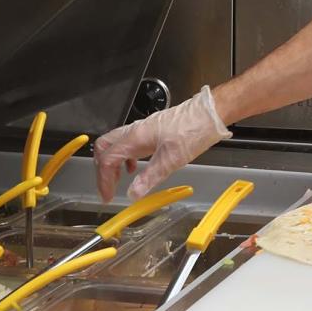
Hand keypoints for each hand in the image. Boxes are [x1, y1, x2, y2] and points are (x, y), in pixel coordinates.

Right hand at [93, 86, 230, 201]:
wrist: (209, 114)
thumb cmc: (193, 130)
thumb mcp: (171, 160)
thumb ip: (149, 177)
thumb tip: (133, 194)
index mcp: (135, 137)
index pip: (107, 160)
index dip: (104, 180)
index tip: (107, 196)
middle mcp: (135, 131)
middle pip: (105, 148)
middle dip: (102, 170)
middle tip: (108, 188)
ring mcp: (143, 129)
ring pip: (116, 145)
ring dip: (113, 163)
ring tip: (120, 181)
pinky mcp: (152, 130)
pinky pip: (130, 144)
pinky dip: (126, 157)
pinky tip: (136, 167)